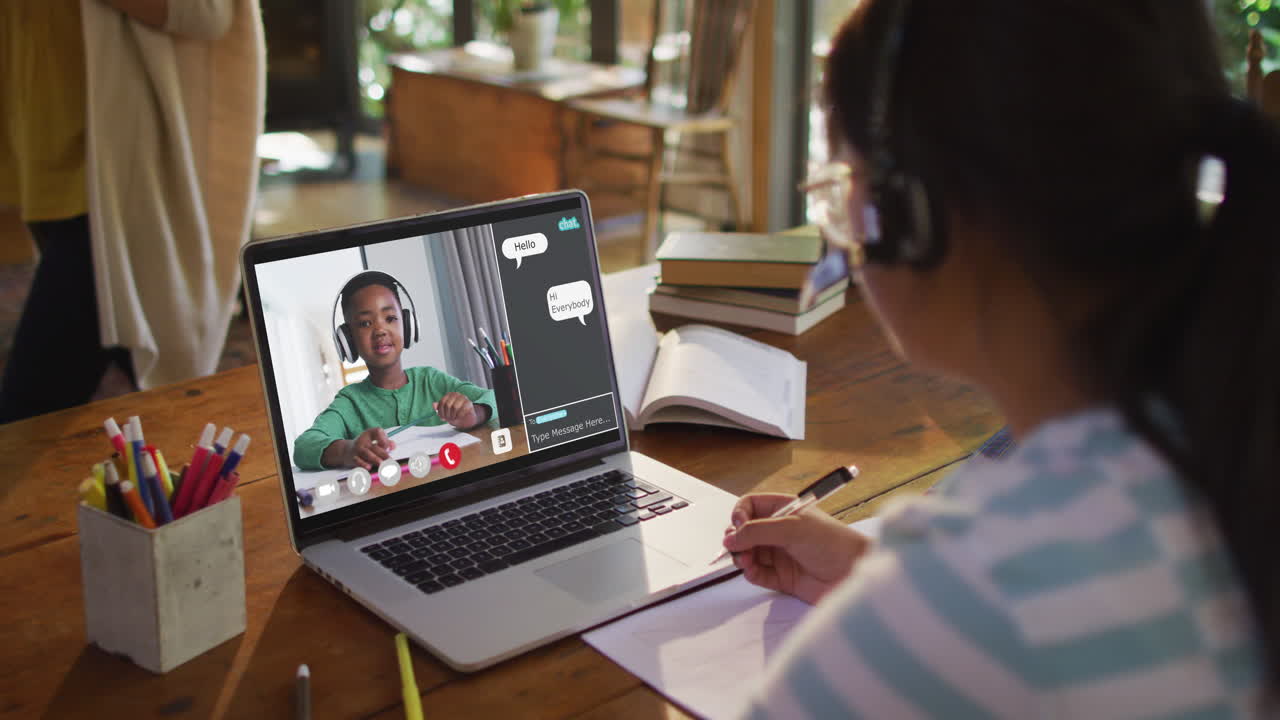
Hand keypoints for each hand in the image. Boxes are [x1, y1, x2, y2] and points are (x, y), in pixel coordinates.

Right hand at [341, 427, 394, 469]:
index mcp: (369, 433)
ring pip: (367, 454)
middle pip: (374, 446)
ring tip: (382, 464)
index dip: (384, 438)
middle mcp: (363, 440)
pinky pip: (358, 461)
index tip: (390, 447)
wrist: (346, 450)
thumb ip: (385, 441)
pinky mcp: (353, 458)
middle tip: (390, 460)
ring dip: (375, 459)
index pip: (377, 431)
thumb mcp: (374, 439)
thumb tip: (393, 446)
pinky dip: (363, 464)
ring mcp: (357, 449)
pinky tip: (368, 467)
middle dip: (383, 454)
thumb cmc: (365, 444)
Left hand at [434, 392, 477, 428]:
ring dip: (453, 415)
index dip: (441, 411)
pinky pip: (462, 410)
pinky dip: (459, 416)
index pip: (442, 402)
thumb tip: (433, 405)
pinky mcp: (469, 403)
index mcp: (449, 395)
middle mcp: (457, 394)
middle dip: (447, 414)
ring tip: (453, 418)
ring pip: (455, 407)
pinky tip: (458, 417)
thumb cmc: (454, 414)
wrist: (465, 418)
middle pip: (448, 404)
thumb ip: (439, 408)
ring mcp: (464, 398)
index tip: (442, 417)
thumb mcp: (445, 412)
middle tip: (448, 419)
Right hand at [721, 493, 872, 604]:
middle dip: (737, 539)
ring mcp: (780, 554)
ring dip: (741, 557)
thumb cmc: (834, 543)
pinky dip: (750, 573)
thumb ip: (758, 531)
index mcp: (784, 510)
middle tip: (737, 547)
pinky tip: (752, 571)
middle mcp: (779, 531)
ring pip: (747, 553)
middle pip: (744, 531)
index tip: (738, 526)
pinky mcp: (781, 577)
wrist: (854, 574)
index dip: (740, 515)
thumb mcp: (793, 529)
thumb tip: (731, 537)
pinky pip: (756, 574)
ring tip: (746, 561)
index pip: (750, 506)